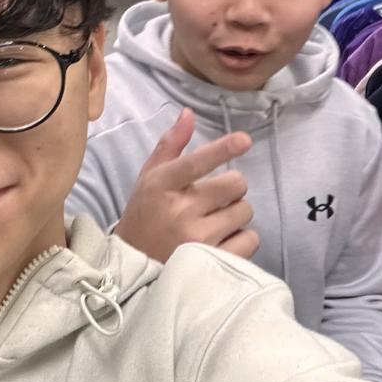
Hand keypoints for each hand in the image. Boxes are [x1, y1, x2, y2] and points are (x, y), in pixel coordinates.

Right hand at [114, 109, 257, 262]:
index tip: (244, 140)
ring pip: (244, 211)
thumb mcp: (149, 178)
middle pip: (235, 185)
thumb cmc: (145, 216)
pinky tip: (222, 242)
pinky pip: (249, 240)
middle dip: (232, 189)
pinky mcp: (211, 263)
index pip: (195, 163)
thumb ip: (170, 145)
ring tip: (215, 223)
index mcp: (161, 185)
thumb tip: (189, 113)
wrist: (132, 268)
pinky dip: (242, 239)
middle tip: (216, 199)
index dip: (222, 149)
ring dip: (236, 214)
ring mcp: (196, 239)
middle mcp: (179, 211)